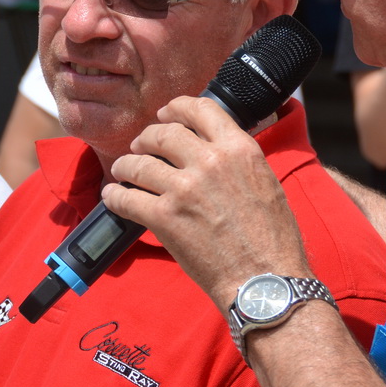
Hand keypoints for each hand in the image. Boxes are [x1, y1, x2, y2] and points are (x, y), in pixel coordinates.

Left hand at [103, 96, 311, 312]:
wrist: (265, 278)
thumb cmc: (272, 239)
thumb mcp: (265, 182)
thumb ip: (238, 161)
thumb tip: (215, 151)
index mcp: (238, 149)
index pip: (200, 109)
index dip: (176, 108)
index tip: (165, 114)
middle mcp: (210, 161)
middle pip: (163, 133)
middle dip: (146, 137)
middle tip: (140, 146)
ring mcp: (184, 188)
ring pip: (138, 163)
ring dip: (125, 165)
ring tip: (122, 171)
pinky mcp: (165, 217)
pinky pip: (126, 198)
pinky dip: (114, 196)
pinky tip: (112, 196)